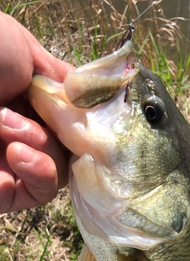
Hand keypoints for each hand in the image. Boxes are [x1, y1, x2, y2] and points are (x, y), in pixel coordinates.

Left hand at [0, 13, 74, 213]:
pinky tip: (15, 153)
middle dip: (56, 130)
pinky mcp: (6, 192)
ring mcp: (14, 164)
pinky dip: (39, 172)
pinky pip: (43, 191)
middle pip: (71, 149)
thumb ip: (61, 76)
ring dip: (40, 145)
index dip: (84, 122)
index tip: (88, 114)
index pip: (72, 123)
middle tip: (24, 112)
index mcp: (28, 103)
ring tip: (3, 125)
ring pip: (61, 170)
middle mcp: (24, 134)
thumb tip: (91, 97)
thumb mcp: (23, 49)